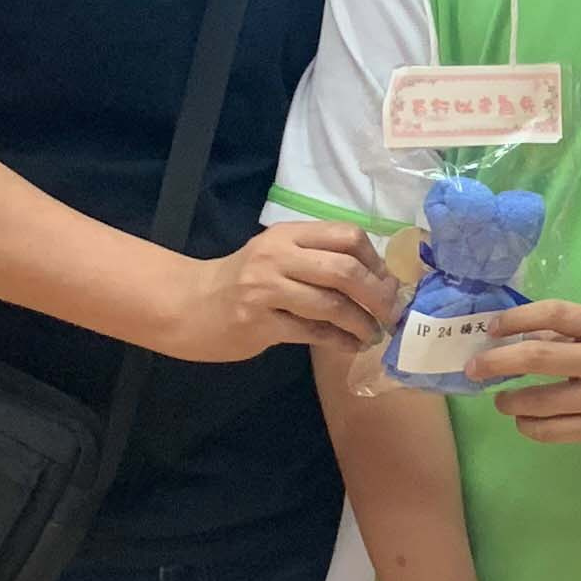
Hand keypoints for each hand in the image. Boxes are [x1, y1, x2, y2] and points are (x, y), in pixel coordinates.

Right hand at [159, 222, 400, 362]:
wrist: (189, 305)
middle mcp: (277, 256)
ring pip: (330, 304)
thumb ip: (319, 261)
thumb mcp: (279, 257)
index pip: (346, 235)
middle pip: (344, 268)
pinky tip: (351, 346)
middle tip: (391, 314)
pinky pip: (312, 332)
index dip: (375, 261)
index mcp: (288, 235)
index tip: (387, 283)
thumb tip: (379, 281)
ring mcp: (266, 289)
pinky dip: (339, 341)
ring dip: (361, 323)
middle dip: (377, 295)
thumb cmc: (243, 281)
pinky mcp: (259, 323)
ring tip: (373, 334)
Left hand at [479, 302, 580, 446]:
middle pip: (538, 357)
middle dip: (496, 362)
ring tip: (502, 400)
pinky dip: (528, 425)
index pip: (555, 313)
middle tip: (475, 368)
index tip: (492, 329)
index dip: (516, 319)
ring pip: (539, 402)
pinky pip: (551, 431)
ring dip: (509, 401)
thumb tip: (509, 338)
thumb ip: (567, 333)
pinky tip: (526, 419)